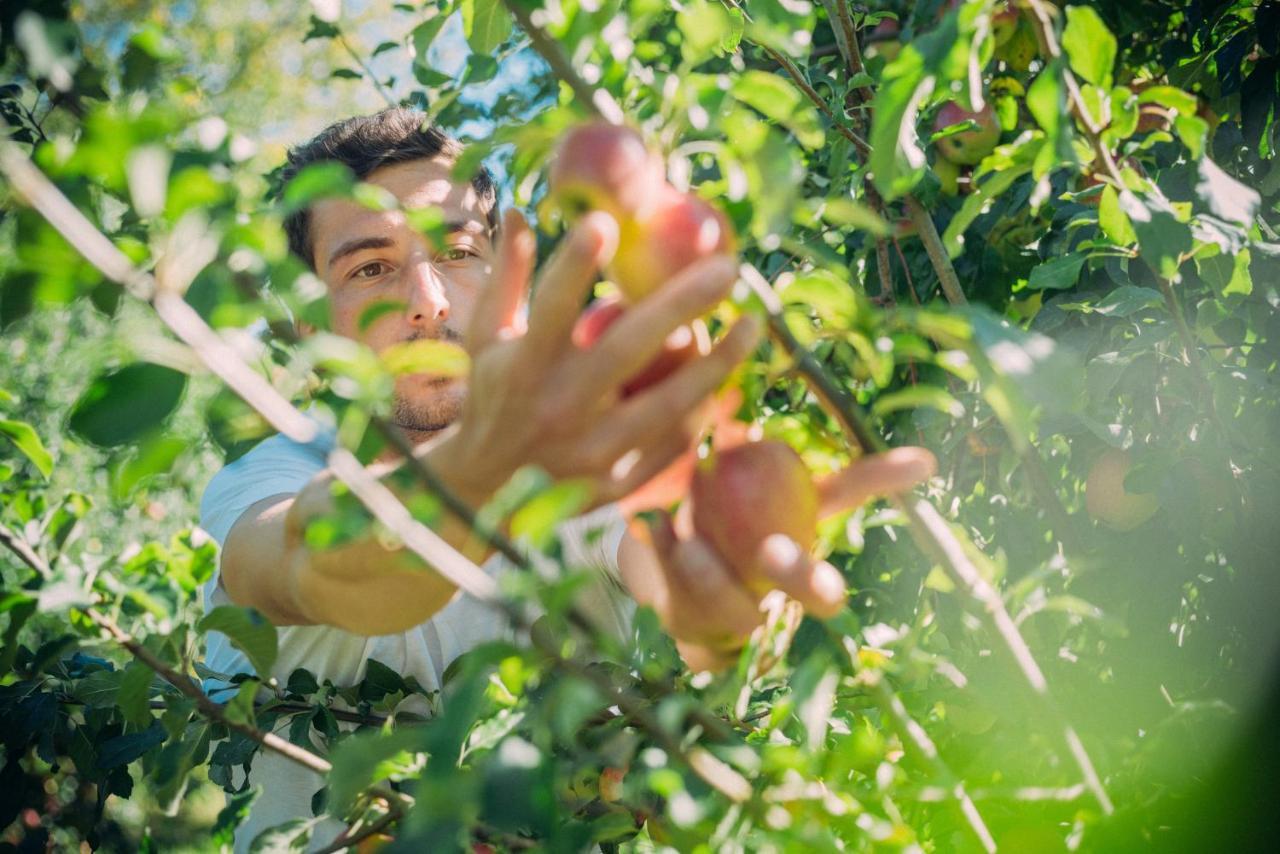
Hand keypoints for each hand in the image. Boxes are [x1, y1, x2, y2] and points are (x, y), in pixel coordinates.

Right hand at [442, 209, 760, 507]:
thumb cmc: (492, 396)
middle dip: (679, 306)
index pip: (549, 309)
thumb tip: (519, 210)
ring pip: (664, 407)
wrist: (483, 492)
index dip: (573, 266)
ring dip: (714, 366)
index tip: (604, 222)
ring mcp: (586, 452)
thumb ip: (507, 277)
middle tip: (726, 268)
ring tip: (752, 326)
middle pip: (626, 351)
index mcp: (520, 367)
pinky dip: (696, 415)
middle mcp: (556, 408)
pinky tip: (722, 384)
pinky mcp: (611, 487)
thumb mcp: (486, 338)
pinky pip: (668, 447)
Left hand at [621, 447, 936, 670]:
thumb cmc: (713, 512)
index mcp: (802, 530)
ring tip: (682, 534)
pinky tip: (650, 527)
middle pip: (819, 594)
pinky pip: (680, 602)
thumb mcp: (733, 471)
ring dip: (712, 574)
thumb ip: (754, 438)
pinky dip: (663, 563)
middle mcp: (786, 586)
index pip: (850, 498)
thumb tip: (771, 372)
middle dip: (801, 574)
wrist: (666, 572)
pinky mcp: (694, 628)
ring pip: (740, 611)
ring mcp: (744, 615)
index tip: (920, 459)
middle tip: (770, 549)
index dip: (884, 479)